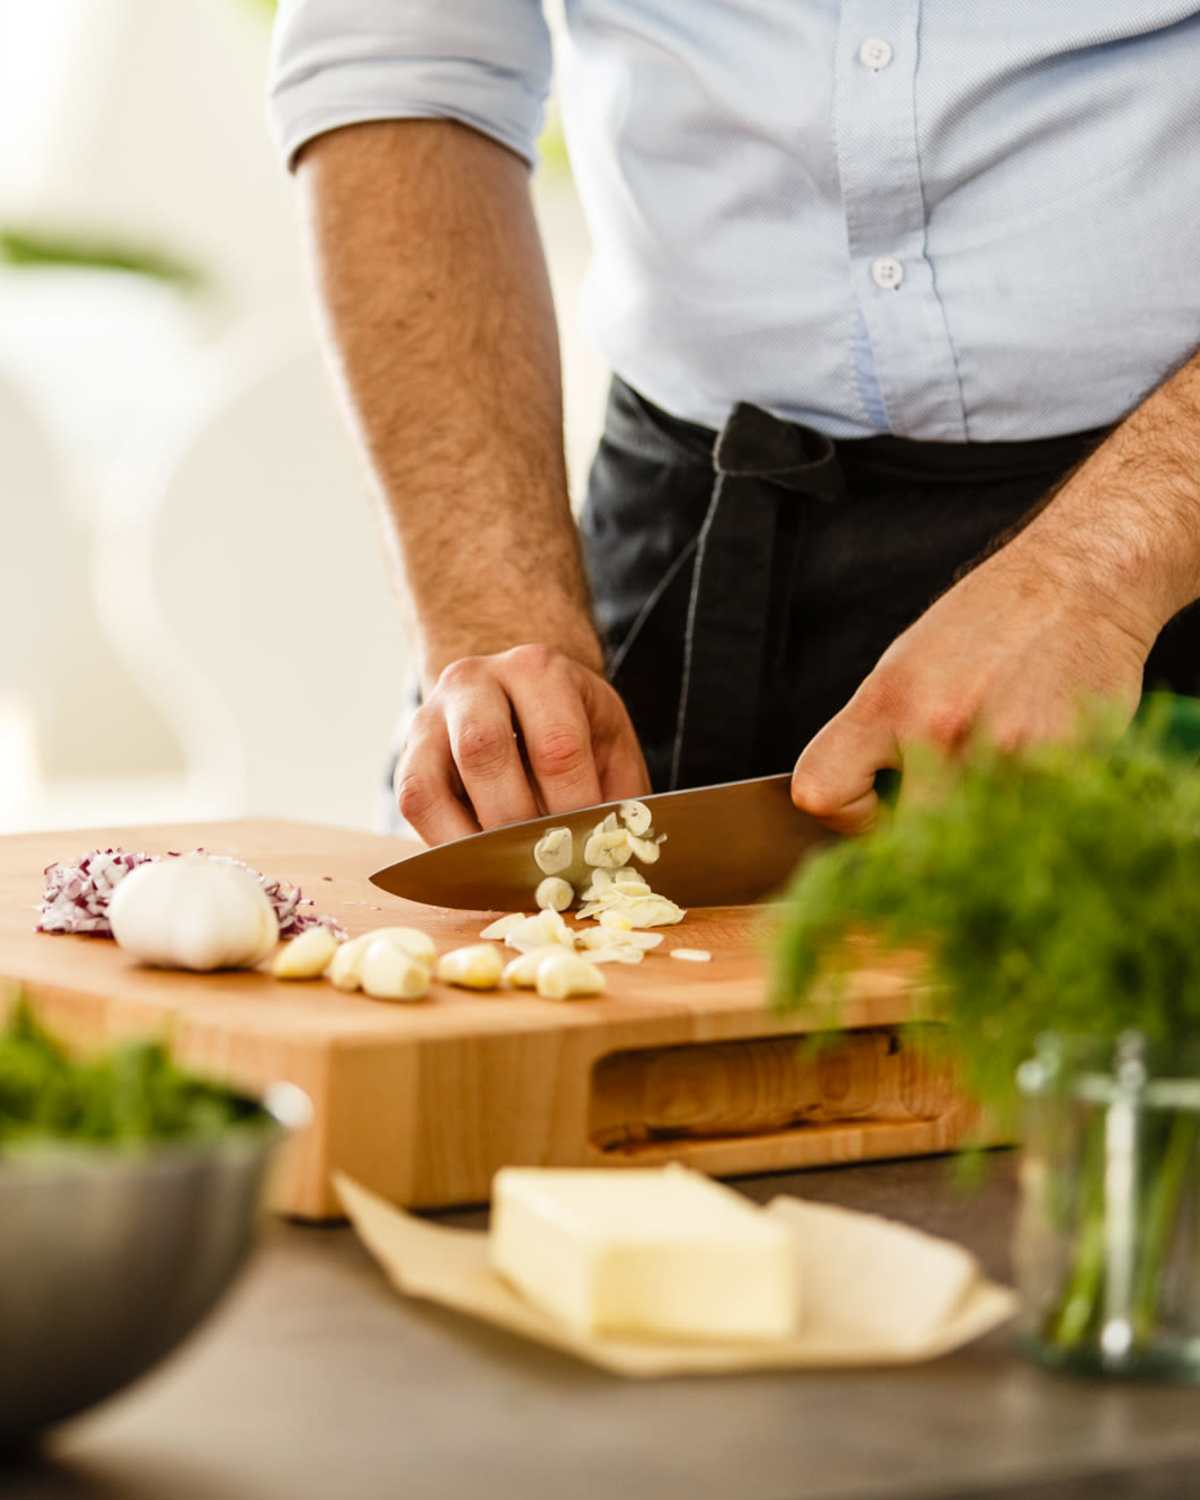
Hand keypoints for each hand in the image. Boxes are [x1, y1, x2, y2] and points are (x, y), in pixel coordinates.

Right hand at [394, 644, 650, 843]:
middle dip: (519, 825)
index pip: (556, 744)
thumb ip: (618, 793)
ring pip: (433, 781)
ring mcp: (431, 714)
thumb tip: (618, 854)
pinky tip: (480, 860)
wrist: (523, 696)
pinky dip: (445, 842)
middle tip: (550, 864)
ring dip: (476, 839)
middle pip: (484, 752)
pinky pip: (414, 803)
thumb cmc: (573, 727)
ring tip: (513, 868)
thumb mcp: (610, 743)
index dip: (574, 808)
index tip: (592, 848)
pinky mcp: (409, 753)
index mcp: (538, 669)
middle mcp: (474, 679)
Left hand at [791, 546, 1152, 834]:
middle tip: (949, 807)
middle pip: (905, 842)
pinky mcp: (1061, 764)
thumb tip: (862, 806)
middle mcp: (934, 728)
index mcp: (884, 702)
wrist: (1078, 580)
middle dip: (925, 839)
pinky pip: (1032, 827)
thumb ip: (879, 737)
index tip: (880, 804)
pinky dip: (1035, 816)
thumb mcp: (906, 667)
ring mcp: (999, 751)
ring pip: (973, 844)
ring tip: (999, 782)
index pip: (819, 792)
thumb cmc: (989, 625)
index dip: (847, 814)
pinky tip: (1041, 770)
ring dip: (984, 832)